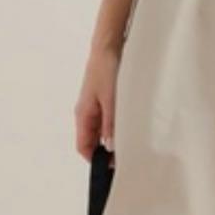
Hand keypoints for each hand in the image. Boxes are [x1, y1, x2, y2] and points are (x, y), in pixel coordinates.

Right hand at [74, 46, 120, 167]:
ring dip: (114, 137)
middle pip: (93, 140)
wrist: (108, 46)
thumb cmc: (106, 69)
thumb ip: (111, 123)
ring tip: (130, 142)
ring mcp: (96, 105)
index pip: (84, 146)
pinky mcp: (105, 98)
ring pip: (103, 129)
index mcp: (83, 115)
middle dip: (107, 150)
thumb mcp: (111, 99)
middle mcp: (87, 113)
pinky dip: (117, 124)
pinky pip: (109, 118)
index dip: (95, 159)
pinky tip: (130, 124)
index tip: (110, 167)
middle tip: (125, 157)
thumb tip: (111, 147)